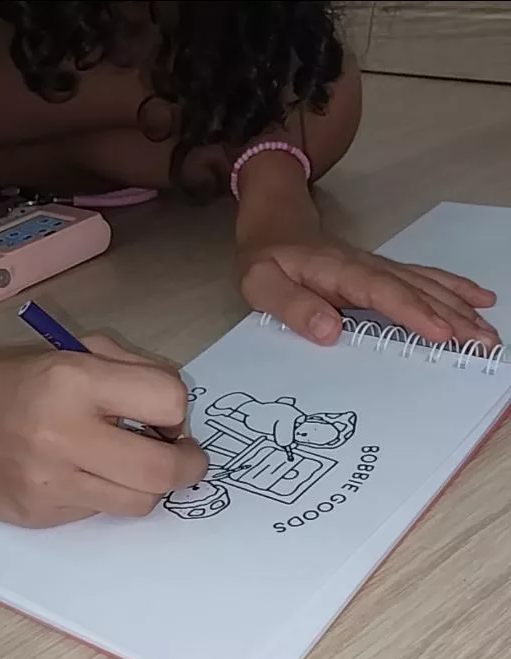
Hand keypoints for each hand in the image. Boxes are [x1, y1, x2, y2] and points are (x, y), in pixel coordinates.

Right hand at [0, 332, 207, 525]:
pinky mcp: (38, 516)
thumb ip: (133, 372)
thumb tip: (177, 418)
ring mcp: (49, 483)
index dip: (178, 410)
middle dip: (188, 465)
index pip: (169, 401)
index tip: (169, 416)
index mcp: (74, 381)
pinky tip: (83, 475)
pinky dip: (104, 496)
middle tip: (186, 459)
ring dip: (150, 486)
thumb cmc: (11, 378)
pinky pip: (98, 514)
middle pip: (163, 470)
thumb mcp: (73, 349)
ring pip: (139, 503)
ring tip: (134, 466)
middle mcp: (62, 435)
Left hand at [239, 230, 498, 348]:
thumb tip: (331, 330)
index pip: (382, 293)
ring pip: (427, 286)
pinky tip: (480, 300)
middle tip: (484, 343)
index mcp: (339, 272)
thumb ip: (292, 307)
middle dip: (453, 317)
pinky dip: (455, 289)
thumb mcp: (260, 284)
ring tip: (489, 333)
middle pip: (416, 291)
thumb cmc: (266, 259)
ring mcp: (380, 267)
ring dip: (461, 308)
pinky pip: (424, 279)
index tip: (443, 334)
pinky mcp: (385, 272)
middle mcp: (367, 267)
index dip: (414, 313)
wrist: (275, 224)